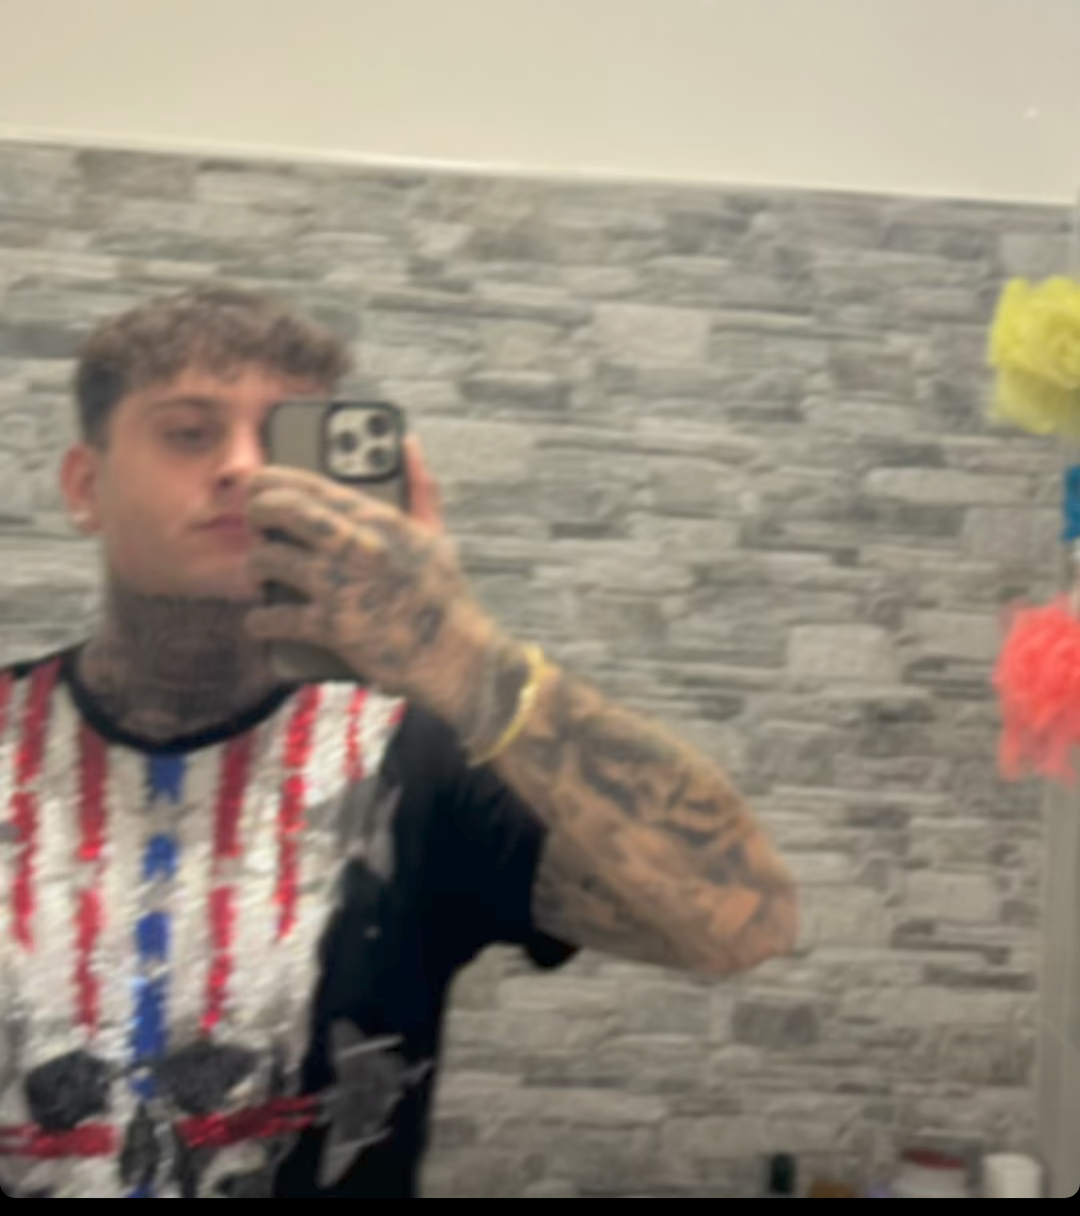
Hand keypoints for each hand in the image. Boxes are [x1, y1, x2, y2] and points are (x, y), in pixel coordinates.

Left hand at [244, 437, 500, 719]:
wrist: (454, 655)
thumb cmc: (444, 596)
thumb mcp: (436, 535)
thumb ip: (421, 486)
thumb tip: (409, 443)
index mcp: (380, 518)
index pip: (313, 483)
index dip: (275, 478)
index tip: (259, 482)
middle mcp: (358, 545)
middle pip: (284, 510)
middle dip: (257, 511)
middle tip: (253, 521)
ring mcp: (342, 585)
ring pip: (271, 560)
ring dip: (254, 566)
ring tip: (256, 571)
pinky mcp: (333, 627)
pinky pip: (277, 617)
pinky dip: (261, 620)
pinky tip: (259, 621)